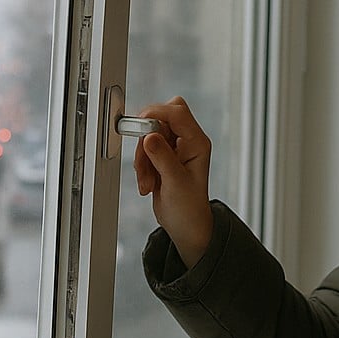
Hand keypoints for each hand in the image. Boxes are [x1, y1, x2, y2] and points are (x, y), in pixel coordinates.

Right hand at [131, 96, 213, 267]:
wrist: (185, 225)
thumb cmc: (188, 208)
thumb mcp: (175, 182)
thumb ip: (162, 157)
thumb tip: (149, 136)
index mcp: (198, 143)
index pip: (177, 112)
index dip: (157, 113)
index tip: (141, 126)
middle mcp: (188, 141)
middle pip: (160, 119)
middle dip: (146, 140)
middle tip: (144, 160)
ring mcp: (175, 148)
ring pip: (148, 135)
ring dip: (142, 158)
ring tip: (147, 182)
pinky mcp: (162, 155)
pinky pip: (144, 148)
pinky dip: (141, 165)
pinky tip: (148, 183)